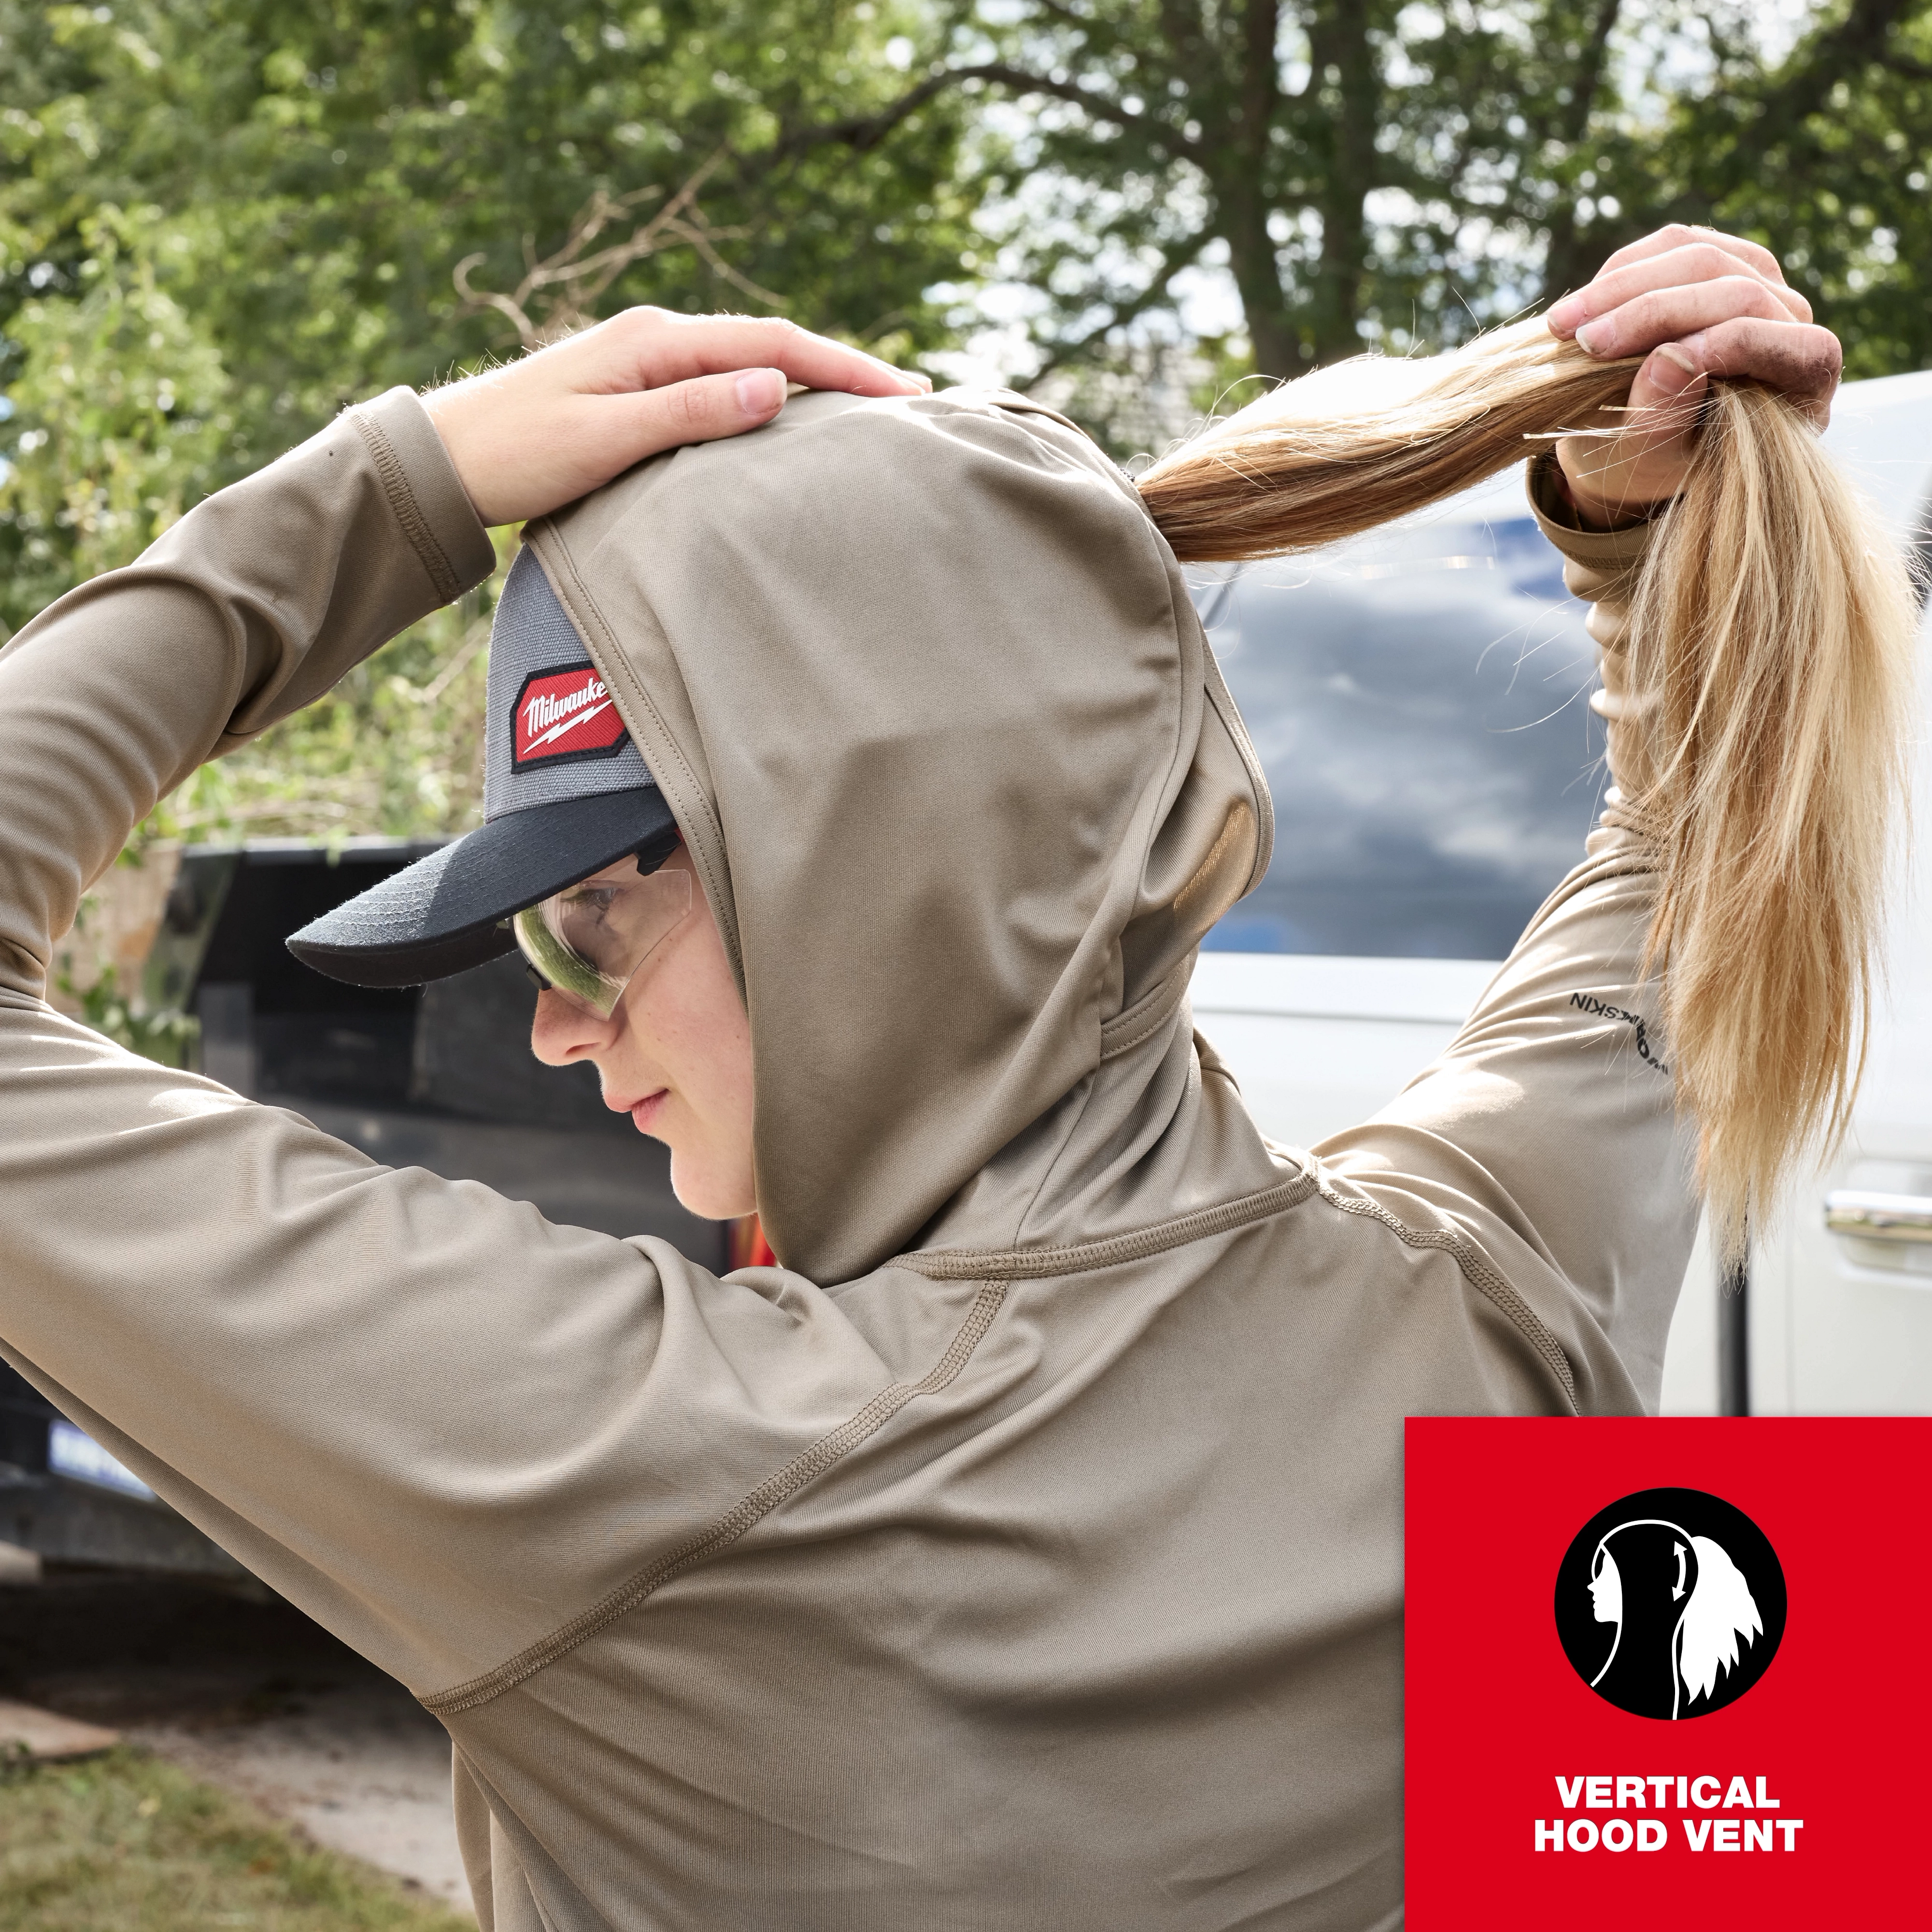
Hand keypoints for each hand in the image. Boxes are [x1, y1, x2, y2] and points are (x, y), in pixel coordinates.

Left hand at [423, 308, 931, 524]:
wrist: (446, 461)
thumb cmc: (517, 451)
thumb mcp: (606, 435)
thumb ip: (689, 412)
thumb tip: (772, 387)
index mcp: (658, 341)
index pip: (774, 345)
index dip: (845, 367)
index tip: (904, 393)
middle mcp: (660, 341)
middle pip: (773, 348)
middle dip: (844, 371)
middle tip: (911, 399)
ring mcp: (651, 365)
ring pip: (752, 368)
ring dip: (812, 384)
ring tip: (868, 411)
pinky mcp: (642, 393)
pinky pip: (725, 389)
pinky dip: (772, 401)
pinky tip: (794, 422)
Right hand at [1543, 226, 1841, 527]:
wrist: (1638, 446)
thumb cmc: (1656, 466)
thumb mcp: (1654, 461)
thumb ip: (1666, 419)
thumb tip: (1667, 359)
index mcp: (1804, 380)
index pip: (1777, 341)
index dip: (1716, 343)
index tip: (1639, 365)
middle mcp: (1794, 322)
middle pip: (1735, 288)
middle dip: (1650, 311)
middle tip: (1582, 344)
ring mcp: (1759, 282)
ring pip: (1700, 254)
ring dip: (1623, 285)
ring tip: (1563, 325)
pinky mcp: (1718, 259)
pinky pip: (1673, 242)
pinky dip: (1620, 272)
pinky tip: (1579, 308)